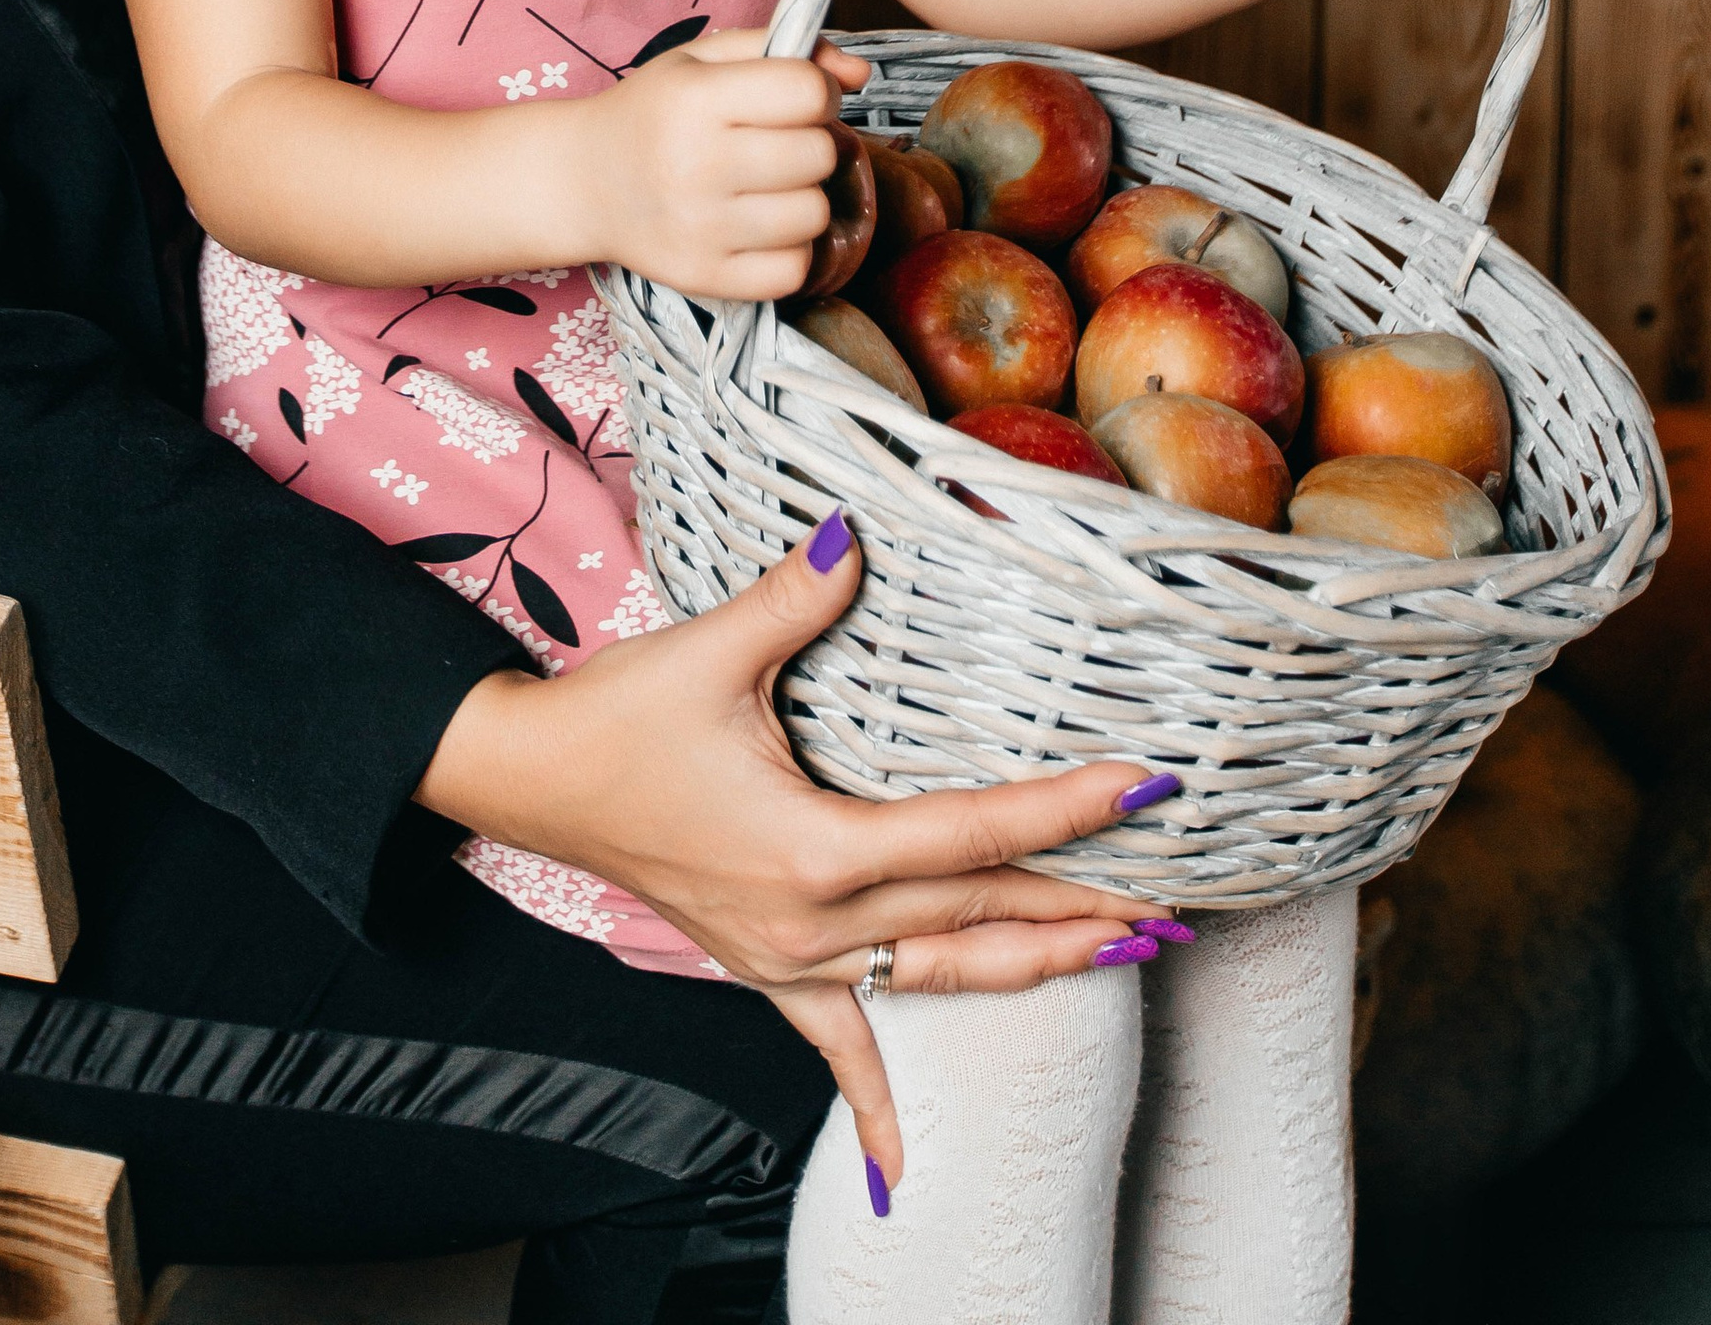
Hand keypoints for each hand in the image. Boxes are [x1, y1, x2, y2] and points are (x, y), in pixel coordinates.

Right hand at [417, 516, 1157, 1191]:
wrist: (532, 777)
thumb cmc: (622, 714)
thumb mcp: (710, 648)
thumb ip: (795, 596)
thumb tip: (856, 533)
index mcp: (818, 847)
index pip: (973, 832)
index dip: (1065, 809)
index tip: (1144, 786)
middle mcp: (817, 921)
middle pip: (978, 912)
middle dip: (1084, 903)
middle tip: (1178, 893)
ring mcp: (793, 958)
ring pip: (941, 976)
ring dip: (1035, 968)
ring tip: (1123, 956)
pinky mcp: (766, 969)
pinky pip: (836, 1049)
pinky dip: (877, 1108)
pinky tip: (903, 1177)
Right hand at [574, 38, 867, 298]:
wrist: (583, 181)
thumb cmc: (654, 111)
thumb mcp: (705, 60)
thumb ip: (785, 50)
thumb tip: (860, 75)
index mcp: (696, 98)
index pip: (809, 91)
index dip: (817, 91)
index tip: (794, 98)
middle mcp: (697, 164)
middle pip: (818, 155)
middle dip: (811, 143)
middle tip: (777, 142)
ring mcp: (701, 229)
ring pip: (814, 215)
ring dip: (803, 197)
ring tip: (768, 185)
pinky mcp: (705, 278)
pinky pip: (794, 269)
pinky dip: (790, 249)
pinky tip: (761, 227)